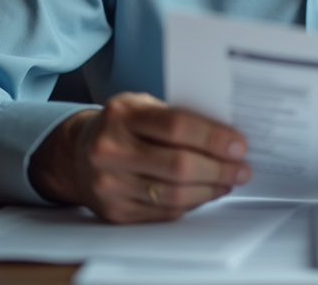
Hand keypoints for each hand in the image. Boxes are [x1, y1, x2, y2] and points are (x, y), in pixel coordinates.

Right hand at [30, 92, 249, 222]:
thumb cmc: (120, 125)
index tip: (239, 145)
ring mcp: (109, 184)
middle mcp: (110, 150)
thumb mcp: (141, 106)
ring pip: (174, 195)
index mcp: (121, 115)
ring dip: (210, 190)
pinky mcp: (114, 212)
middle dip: (219, 169)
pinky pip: (164, 213)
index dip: (213, 138)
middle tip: (242, 169)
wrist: (76, 154)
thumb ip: (177, 116)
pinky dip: (191, 204)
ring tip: (228, 181)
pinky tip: (206, 193)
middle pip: (178, 166)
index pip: (176, 127)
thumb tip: (227, 138)